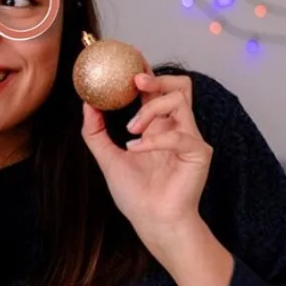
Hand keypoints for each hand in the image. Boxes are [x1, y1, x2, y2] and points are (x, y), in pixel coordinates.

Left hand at [82, 72, 212, 246]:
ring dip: (149, 110)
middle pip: (179, 86)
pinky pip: (179, 135)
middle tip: (135, 81)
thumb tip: (86, 104)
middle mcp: (176, 128)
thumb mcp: (107, 158)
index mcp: (157, 127)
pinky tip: (134, 149)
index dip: (145, 74)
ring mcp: (190, 138)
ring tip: (131, 129)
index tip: (125, 64)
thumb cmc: (135, 194)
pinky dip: (152, 140)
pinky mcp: (198, 153)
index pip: (156, 91)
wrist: (151, 221)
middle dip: (157, 78)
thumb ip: (95, 132)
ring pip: (179, 101)